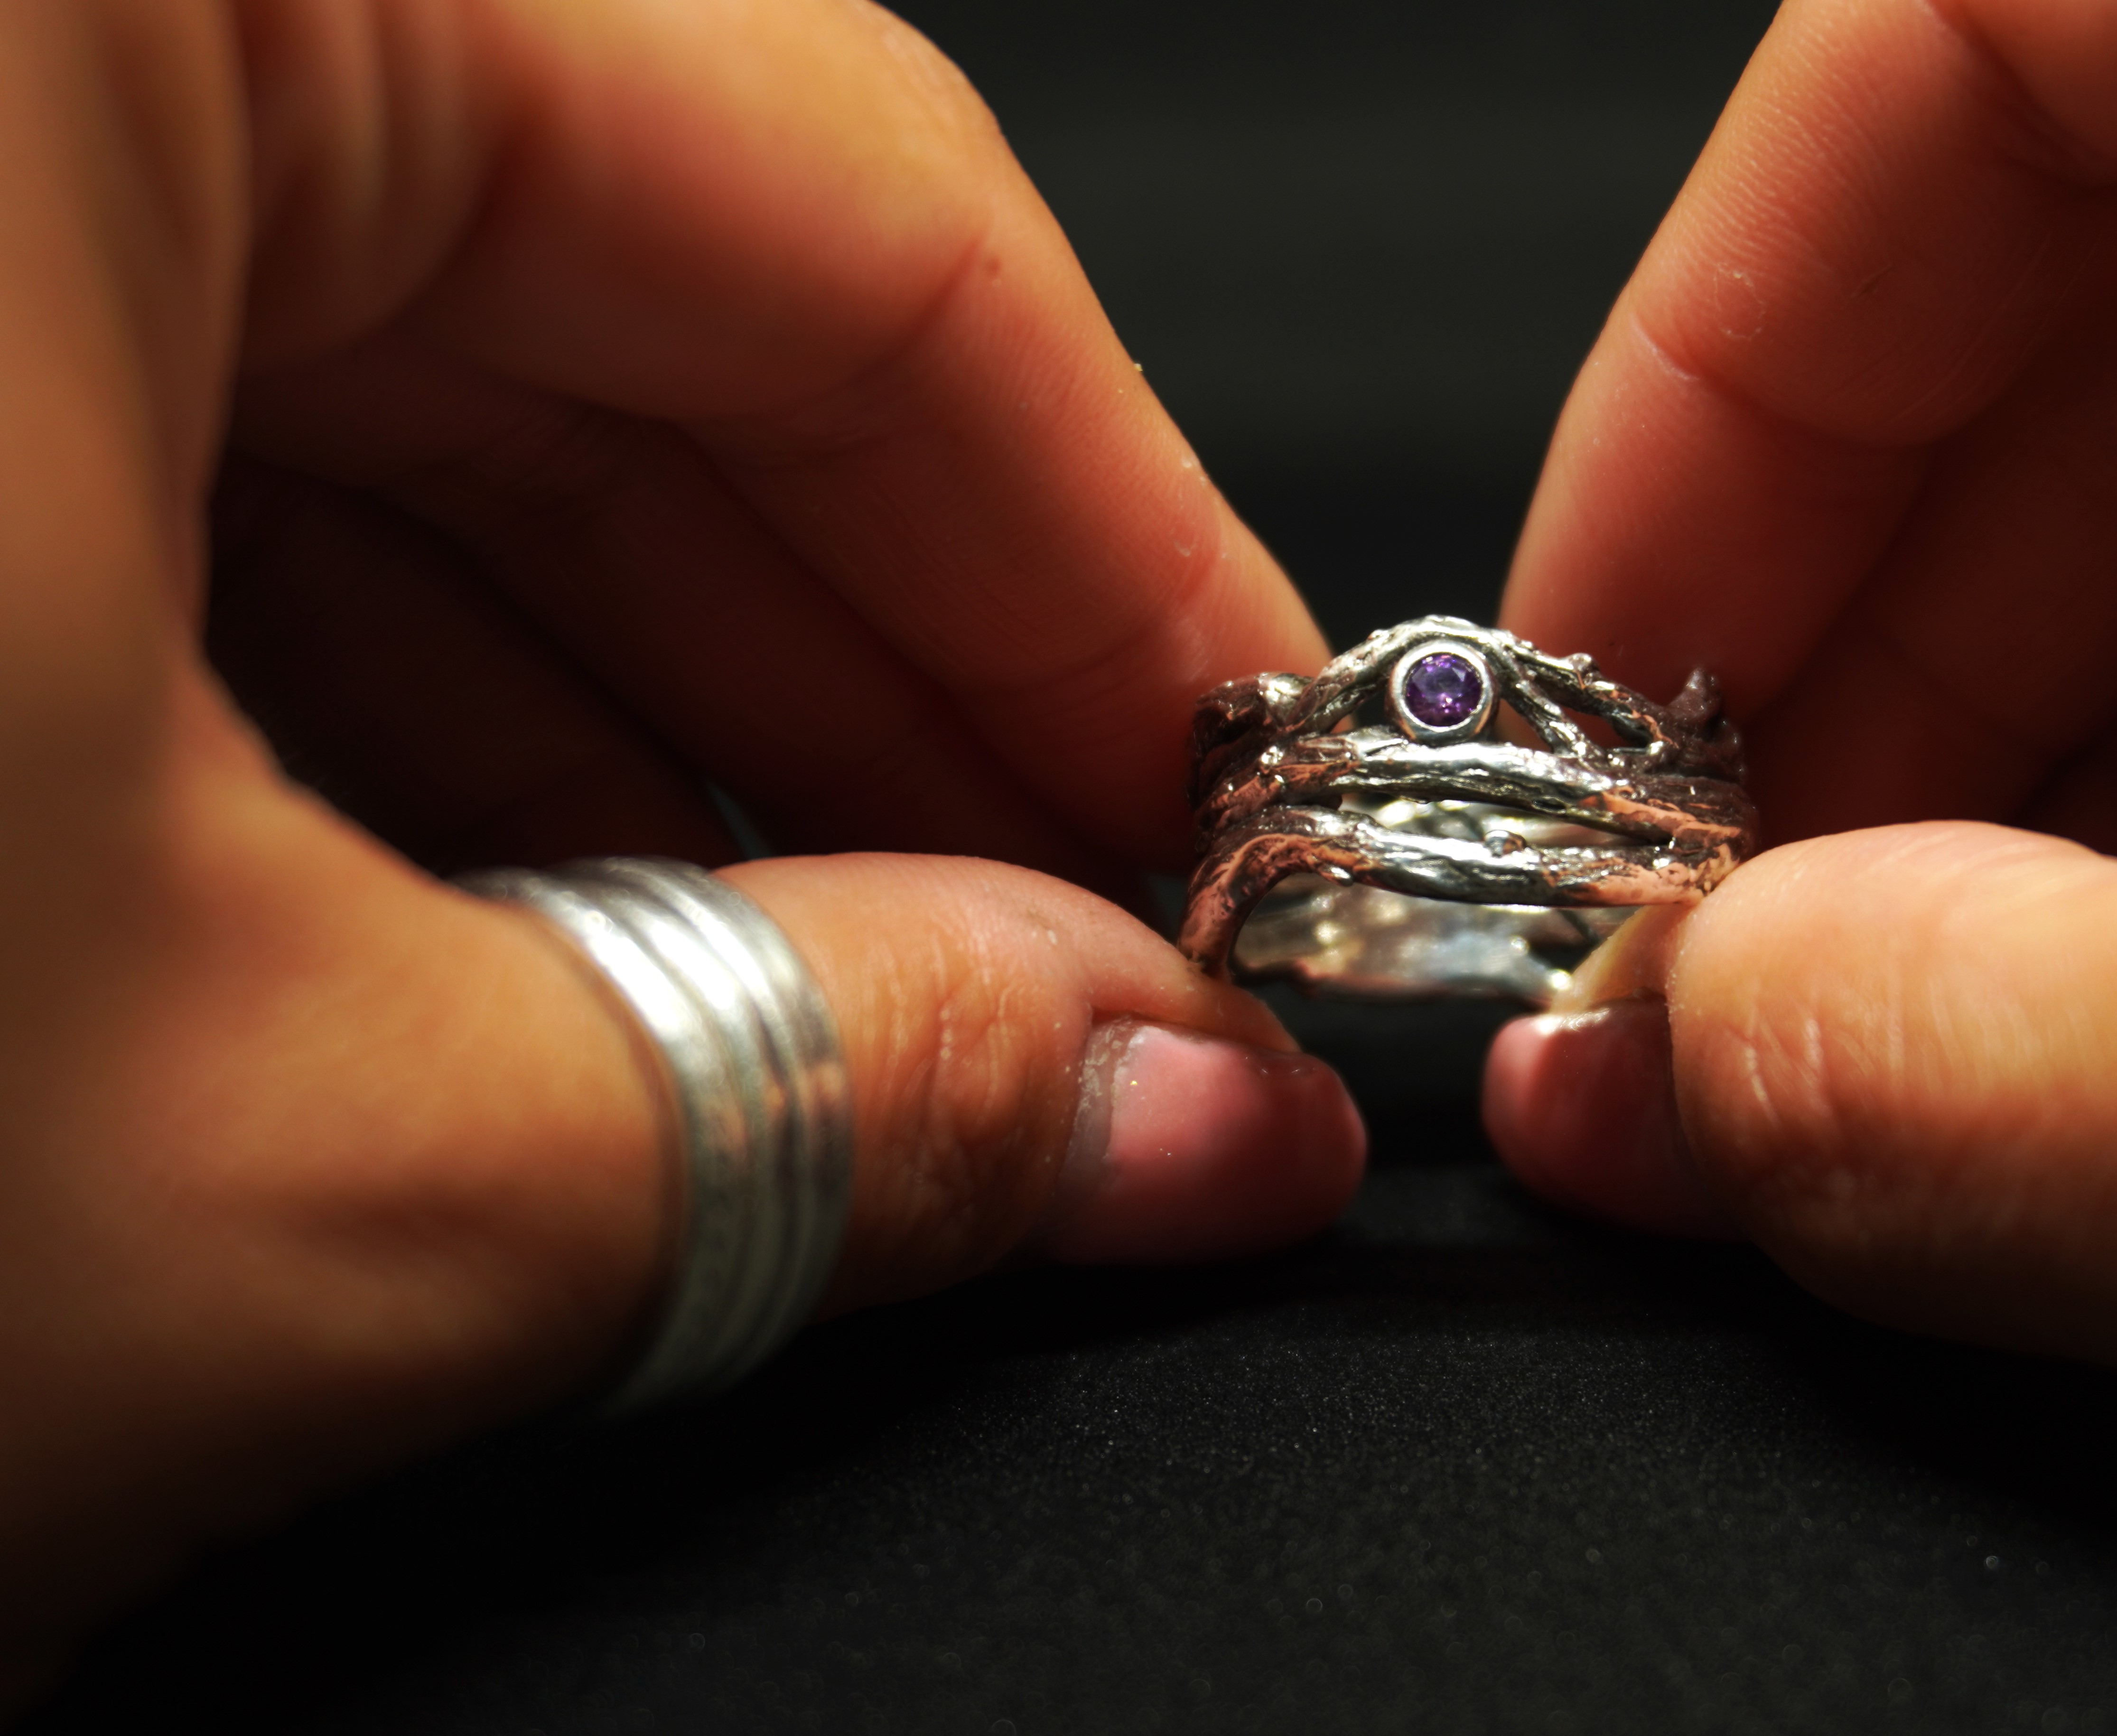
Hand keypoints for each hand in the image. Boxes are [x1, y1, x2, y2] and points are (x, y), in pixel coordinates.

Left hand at [0, 0, 1360, 1696]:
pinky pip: (126, 395)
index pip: (849, 213)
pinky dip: (322, 678)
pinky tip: (480, 925)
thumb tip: (1160, 1110)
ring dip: (601, 722)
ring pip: (373, 355)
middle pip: (614, 280)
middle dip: (859, 693)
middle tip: (1050, 987)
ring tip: (787, 1013)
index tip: (1241, 833)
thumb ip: (796, 1112)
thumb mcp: (253, 1183)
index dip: (1109, 573)